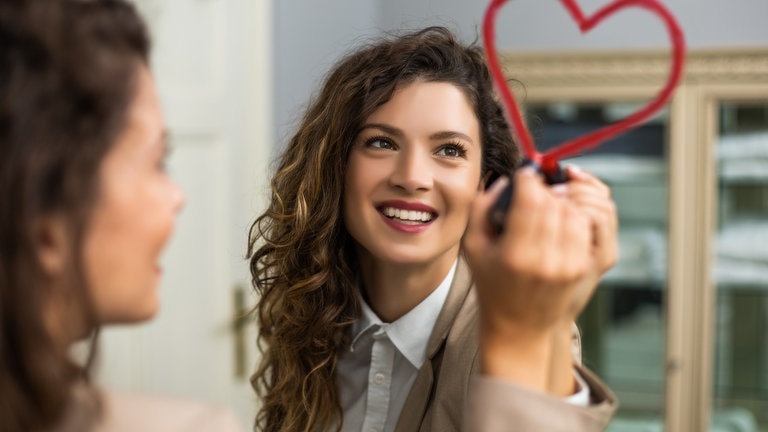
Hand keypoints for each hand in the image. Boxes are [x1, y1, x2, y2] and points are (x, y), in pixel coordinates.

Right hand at [462, 165, 616, 393]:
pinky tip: (559, 219)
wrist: (517, 327)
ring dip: (560, 201)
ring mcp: (566, 265)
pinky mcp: (580, 267)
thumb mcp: (474, 247)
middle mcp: (543, 260)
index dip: (528, 179)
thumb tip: (507, 181)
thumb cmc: (491, 284)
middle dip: (543, 189)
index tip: (523, 175)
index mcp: (514, 254)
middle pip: (553, 203)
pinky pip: (584, 226)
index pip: (530, 200)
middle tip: (533, 190)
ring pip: (572, 212)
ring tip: (546, 204)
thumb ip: (481, 208)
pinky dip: (573, 216)